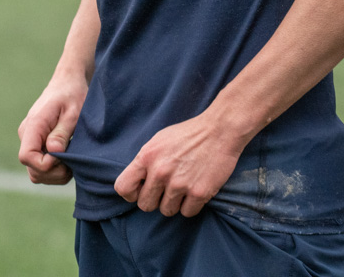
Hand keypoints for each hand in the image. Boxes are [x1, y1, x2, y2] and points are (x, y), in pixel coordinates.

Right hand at [16, 74, 85, 184]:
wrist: (68, 83)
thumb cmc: (73, 94)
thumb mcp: (74, 111)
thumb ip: (62, 131)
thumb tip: (54, 151)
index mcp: (34, 125)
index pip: (27, 157)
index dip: (46, 164)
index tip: (65, 155)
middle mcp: (27, 135)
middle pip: (33, 170)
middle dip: (55, 173)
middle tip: (74, 160)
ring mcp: (30, 141)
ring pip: (37, 173)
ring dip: (56, 174)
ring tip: (73, 159)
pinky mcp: (37, 145)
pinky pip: (41, 168)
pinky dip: (56, 171)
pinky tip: (69, 158)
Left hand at [113, 111, 247, 216]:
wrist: (220, 130)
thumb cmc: (188, 134)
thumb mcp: (159, 141)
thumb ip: (145, 161)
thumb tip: (136, 182)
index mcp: (147, 156)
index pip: (123, 187)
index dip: (132, 194)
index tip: (142, 190)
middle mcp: (160, 172)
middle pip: (145, 205)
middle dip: (155, 200)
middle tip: (167, 190)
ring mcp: (179, 184)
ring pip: (167, 211)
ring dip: (174, 203)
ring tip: (184, 187)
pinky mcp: (199, 193)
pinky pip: (187, 213)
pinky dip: (191, 206)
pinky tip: (196, 191)